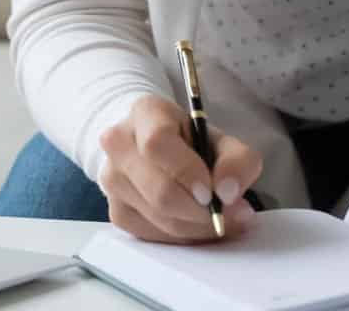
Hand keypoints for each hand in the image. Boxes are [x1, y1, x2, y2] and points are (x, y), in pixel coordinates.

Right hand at [95, 94, 261, 243]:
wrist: (159, 150)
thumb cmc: (192, 144)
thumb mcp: (223, 141)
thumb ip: (237, 161)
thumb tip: (228, 193)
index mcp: (146, 113)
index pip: (157, 143)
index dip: (186, 171)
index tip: (212, 192)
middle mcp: (119, 143)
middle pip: (157, 188)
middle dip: (198, 210)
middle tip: (228, 214)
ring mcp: (111, 179)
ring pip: (157, 216)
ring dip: (195, 226)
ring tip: (220, 220)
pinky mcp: (115, 210)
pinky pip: (151, 234)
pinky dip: (181, 236)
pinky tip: (196, 224)